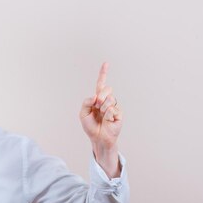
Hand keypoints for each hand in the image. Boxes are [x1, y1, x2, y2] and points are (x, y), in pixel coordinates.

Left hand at [79, 62, 122, 176]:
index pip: (101, 84)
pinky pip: (112, 109)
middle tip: (97, 107)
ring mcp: (114, 106)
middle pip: (106, 89)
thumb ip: (86, 102)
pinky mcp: (119, 114)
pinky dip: (107, 115)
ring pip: (109, 99)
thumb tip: (95, 96)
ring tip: (102, 116)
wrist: (97, 138)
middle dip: (100, 97)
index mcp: (98, 99)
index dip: (103, 74)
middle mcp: (107, 100)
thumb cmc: (90, 126)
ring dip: (103, 108)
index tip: (106, 63)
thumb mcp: (82, 113)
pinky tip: (107, 121)